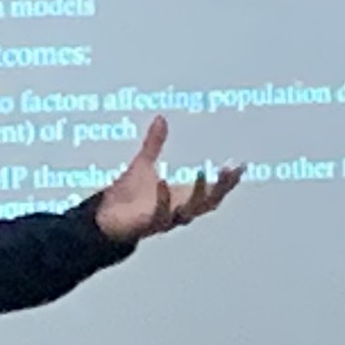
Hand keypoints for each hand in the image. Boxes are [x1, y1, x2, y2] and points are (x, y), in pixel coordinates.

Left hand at [93, 116, 240, 243]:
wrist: (105, 216)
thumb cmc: (128, 195)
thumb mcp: (143, 163)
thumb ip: (154, 143)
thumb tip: (160, 118)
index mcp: (181, 198)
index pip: (213, 192)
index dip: (227, 181)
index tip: (240, 165)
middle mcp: (178, 211)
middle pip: (209, 204)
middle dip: (221, 188)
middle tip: (227, 170)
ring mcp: (165, 220)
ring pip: (190, 212)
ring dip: (198, 195)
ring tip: (201, 173)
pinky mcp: (147, 225)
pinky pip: (160, 214)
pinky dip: (163, 199)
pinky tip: (163, 181)